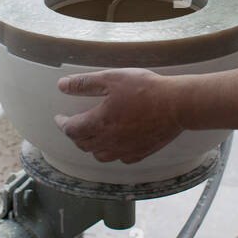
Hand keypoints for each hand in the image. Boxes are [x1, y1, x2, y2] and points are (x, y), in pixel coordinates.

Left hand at [54, 69, 182, 163]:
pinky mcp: (141, 153)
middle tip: (75, 125)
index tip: (60, 118)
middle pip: (83, 144)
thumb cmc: (145, 89)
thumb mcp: (111, 78)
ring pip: (100, 156)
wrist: (177, 104)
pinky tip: (115, 144)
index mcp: (99, 123)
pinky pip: (120, 159)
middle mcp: (109, 141)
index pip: (71, 129)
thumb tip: (62, 85)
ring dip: (91, 147)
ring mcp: (125, 150)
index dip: (62, 124)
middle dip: (75, 135)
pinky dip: (113, 153)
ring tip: (93, 136)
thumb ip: (84, 83)